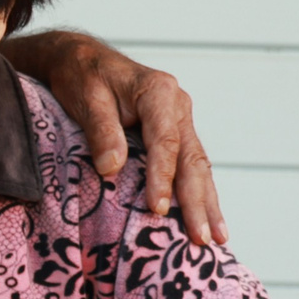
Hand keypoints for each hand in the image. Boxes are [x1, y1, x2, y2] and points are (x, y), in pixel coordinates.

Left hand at [8, 31, 223, 245]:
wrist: (81, 60)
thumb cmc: (82, 76)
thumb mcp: (86, 98)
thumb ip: (101, 131)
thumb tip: (111, 168)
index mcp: (158, 92)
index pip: (165, 142)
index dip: (162, 177)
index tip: (157, 209)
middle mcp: (177, 106)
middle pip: (191, 159)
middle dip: (197, 202)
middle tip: (202, 238)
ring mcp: (180, 120)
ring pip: (198, 166)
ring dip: (207, 203)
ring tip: (218, 238)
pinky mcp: (176, 133)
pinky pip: (191, 165)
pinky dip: (200, 193)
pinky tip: (207, 218)